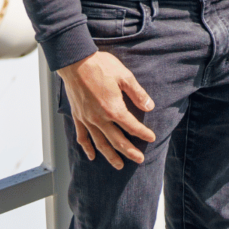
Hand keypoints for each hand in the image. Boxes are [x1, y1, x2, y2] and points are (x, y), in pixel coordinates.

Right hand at [57, 51, 155, 168]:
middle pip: (117, 140)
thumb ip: (138, 94)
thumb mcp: (125, 76)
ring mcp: (87, 119)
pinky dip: (87, 148)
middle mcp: (100, 119)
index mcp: (113, 109)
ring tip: (119, 165)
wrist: (76, 62)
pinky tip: (92, 156)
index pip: (132, 126)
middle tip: (139, 160)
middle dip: (130, 152)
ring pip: (100, 143)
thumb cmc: (101, 66)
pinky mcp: (78, 117)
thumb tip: (150, 107)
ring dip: (110, 156)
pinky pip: (82, 137)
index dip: (143, 133)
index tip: (152, 138)